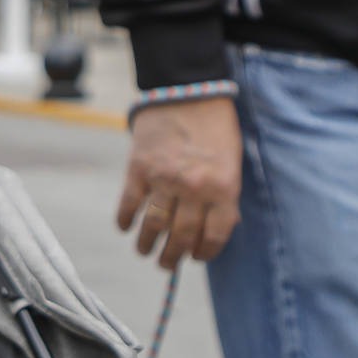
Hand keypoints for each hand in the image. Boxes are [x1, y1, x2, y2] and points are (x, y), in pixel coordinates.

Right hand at [118, 96, 242, 269]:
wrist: (187, 93)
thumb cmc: (215, 130)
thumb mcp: (232, 164)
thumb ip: (223, 196)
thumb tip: (209, 230)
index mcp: (223, 187)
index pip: (214, 235)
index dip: (205, 252)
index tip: (196, 257)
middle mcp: (194, 188)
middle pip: (181, 236)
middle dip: (172, 257)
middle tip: (166, 264)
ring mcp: (163, 179)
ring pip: (153, 226)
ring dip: (147, 245)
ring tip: (145, 252)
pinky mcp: (138, 170)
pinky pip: (129, 205)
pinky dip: (125, 221)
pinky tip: (126, 227)